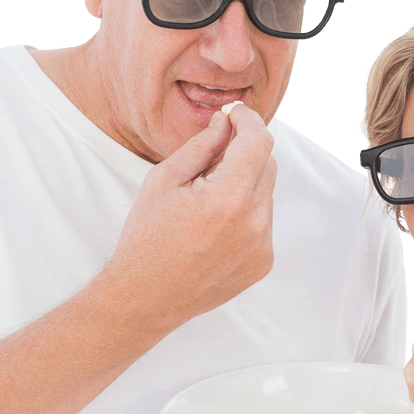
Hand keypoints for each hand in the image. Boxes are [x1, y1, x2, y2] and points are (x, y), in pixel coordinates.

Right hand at [104, 104, 276, 327]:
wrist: (146, 298)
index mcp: (227, 198)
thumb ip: (201, 146)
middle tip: (212, 158)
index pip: (259, 142)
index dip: (248, 120)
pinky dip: (245, 213)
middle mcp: (253, 223)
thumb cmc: (146, 239)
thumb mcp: (163, 181)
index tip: (235, 114)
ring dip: (244, 184)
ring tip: (207, 202)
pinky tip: (214, 228)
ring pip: (265, 193)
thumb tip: (226, 122)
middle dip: (244, 151)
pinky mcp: (263, 263)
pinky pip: (263, 222)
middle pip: (267, 164)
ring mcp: (262, 246)